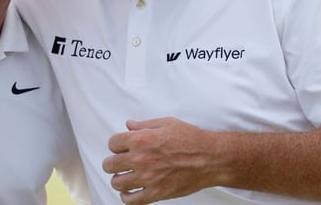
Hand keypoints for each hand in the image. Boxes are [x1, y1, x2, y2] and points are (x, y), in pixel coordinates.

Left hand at [102, 117, 217, 204]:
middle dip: (113, 162)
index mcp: (142, 139)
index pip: (113, 143)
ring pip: (117, 183)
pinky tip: (129, 192)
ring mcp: (148, 177)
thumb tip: (129, 125)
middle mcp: (141, 158)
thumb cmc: (191, 139)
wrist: (211, 158)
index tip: (120, 147)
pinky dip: (127, 197)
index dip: (116, 144)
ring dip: (118, 179)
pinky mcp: (156, 193)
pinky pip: (132, 200)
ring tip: (123, 177)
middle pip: (110, 164)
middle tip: (118, 163)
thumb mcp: (166, 123)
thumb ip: (144, 125)